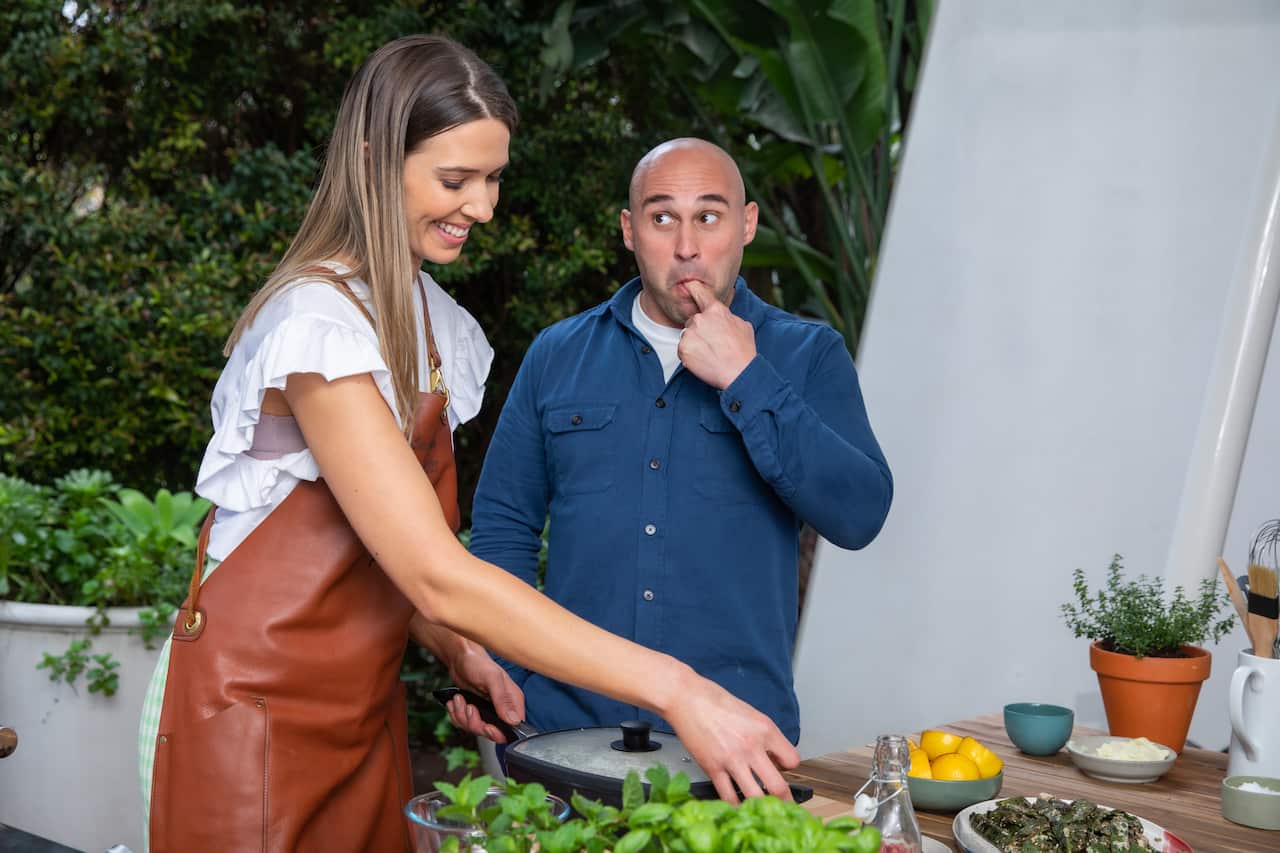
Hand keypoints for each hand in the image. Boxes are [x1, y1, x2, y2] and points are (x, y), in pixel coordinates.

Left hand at [445, 645, 525, 743]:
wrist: (460, 658)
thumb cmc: (478, 663)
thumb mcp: (492, 678)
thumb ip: (502, 699)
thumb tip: (514, 720)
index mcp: (513, 701)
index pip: (513, 728)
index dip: (498, 732)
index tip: (486, 725)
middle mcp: (502, 708)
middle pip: (491, 732)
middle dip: (475, 723)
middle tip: (469, 707)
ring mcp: (487, 711)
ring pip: (474, 729)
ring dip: (462, 716)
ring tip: (460, 700)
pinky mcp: (474, 712)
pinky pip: (463, 724)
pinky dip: (456, 714)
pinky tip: (456, 702)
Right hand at [662, 668, 799, 803]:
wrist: (687, 698)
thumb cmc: (716, 701)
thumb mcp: (750, 713)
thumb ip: (763, 736)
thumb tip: (771, 756)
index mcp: (765, 730)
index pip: (792, 760)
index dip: (788, 768)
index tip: (782, 770)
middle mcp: (752, 746)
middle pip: (778, 786)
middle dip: (784, 801)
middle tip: (785, 806)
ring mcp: (732, 760)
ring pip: (755, 796)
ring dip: (760, 807)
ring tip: (761, 811)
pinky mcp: (712, 768)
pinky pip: (728, 796)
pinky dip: (734, 805)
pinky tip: (736, 807)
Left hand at [677, 280, 756, 389]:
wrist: (739, 373)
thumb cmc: (744, 351)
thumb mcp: (743, 326)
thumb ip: (728, 316)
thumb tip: (723, 316)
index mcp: (715, 310)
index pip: (699, 292)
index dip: (692, 288)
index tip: (686, 285)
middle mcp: (700, 319)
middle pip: (692, 321)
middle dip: (699, 330)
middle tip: (712, 344)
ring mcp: (690, 334)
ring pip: (687, 336)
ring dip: (694, 343)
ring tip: (710, 353)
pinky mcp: (683, 349)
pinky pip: (683, 349)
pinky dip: (690, 355)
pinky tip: (703, 360)